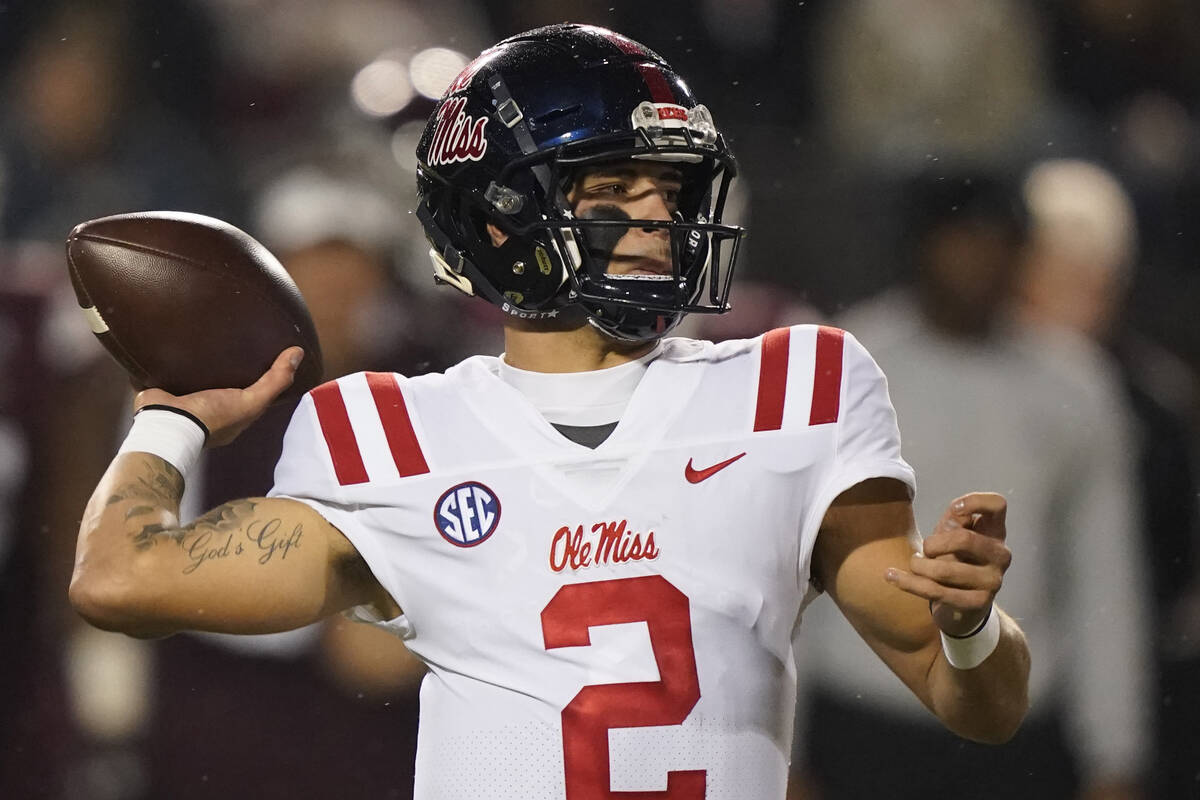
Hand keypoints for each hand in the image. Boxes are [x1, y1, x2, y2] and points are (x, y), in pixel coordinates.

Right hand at [132, 347, 303, 446]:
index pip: (252, 394)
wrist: (167, 422)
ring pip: (197, 375)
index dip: (261, 376)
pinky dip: (174, 358)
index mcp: (232, 415)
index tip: (267, 351)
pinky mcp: (164, 388)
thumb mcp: (253, 401)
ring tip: (207, 332)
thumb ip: (275, 380)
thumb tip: (298, 352)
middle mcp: (210, 408)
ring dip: (200, 360)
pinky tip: (177, 337)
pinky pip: (171, 369)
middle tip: (236, 336)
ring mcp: (185, 399)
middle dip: (229, 365)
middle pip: (224, 383)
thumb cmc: (214, 416)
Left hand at [885, 492, 1010, 636]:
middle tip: (924, 549)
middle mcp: (1000, 554)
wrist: (962, 604)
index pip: (997, 505)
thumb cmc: (956, 559)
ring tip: (914, 564)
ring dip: (919, 566)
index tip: (954, 508)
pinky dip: (909, 583)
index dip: (975, 501)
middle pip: (965, 539)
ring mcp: (992, 580)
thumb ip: (954, 519)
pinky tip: (891, 576)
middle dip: (933, 544)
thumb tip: (957, 510)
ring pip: (946, 570)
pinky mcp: (979, 603)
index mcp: (995, 531)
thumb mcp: (952, 534)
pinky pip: (938, 592)